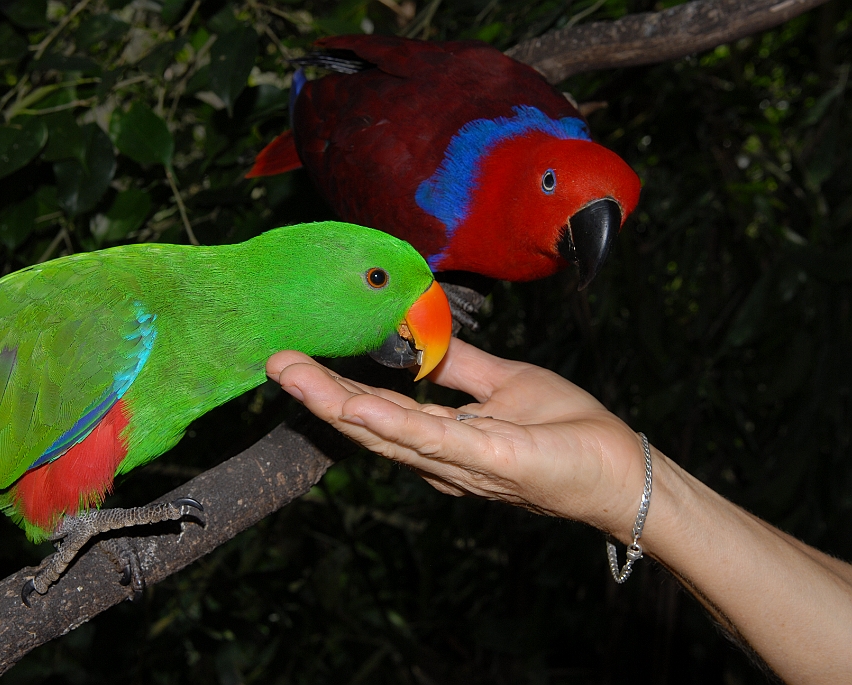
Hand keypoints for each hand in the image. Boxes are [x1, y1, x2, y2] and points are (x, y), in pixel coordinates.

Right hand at [266, 338, 649, 540]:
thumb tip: (417, 335)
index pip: (378, 408)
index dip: (335, 386)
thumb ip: (457, 365)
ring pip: (386, 432)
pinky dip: (389, 423)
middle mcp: (439, 457)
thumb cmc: (567, 429)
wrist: (620, 466)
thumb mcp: (502, 382)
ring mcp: (460, 463)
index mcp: (440, 436)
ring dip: (335, 404)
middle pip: (368, 424)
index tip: (296, 359)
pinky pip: (432, 440)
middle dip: (317, 393)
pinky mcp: (488, 462)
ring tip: (292, 375)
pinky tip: (354, 407)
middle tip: (273, 361)